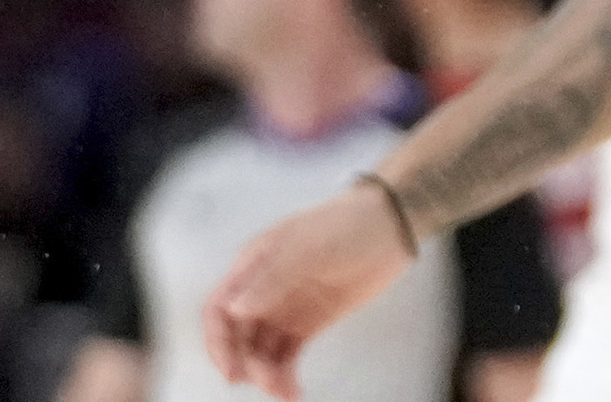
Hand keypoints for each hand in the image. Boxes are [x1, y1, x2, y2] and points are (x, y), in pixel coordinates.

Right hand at [203, 187, 412, 400]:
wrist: (391, 225)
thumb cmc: (345, 225)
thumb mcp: (306, 248)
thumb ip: (271, 279)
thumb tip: (235, 309)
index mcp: (254, 266)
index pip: (219, 309)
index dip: (218, 342)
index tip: (231, 371)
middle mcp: (264, 290)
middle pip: (238, 337)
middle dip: (245, 364)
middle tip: (266, 384)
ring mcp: (286, 308)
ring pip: (261, 350)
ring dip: (266, 374)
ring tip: (285, 391)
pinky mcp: (309, 322)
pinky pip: (287, 354)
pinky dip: (285, 373)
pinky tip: (292, 390)